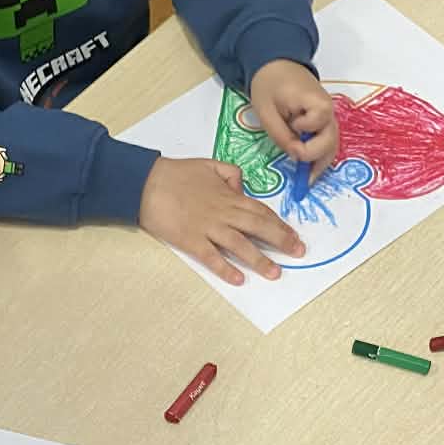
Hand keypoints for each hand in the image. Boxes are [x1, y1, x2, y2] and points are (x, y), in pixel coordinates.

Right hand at [140, 156, 304, 285]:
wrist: (145, 183)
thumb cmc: (176, 173)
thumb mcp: (208, 165)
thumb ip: (230, 174)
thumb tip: (242, 187)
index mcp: (229, 196)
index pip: (261, 211)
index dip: (279, 224)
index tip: (294, 235)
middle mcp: (223, 213)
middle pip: (258, 227)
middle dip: (281, 240)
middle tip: (298, 252)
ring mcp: (208, 228)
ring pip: (240, 245)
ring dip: (259, 259)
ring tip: (275, 272)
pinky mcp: (191, 241)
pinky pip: (211, 257)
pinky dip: (225, 268)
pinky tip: (239, 279)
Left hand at [248, 60, 339, 179]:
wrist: (276, 65)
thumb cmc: (270, 84)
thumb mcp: (267, 111)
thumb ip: (281, 135)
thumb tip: (295, 155)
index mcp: (316, 101)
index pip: (318, 124)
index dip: (304, 132)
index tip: (290, 129)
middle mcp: (328, 110)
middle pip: (330, 140)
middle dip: (314, 156)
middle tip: (299, 169)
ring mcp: (328, 117)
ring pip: (332, 145)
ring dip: (320, 163)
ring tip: (307, 182)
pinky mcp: (323, 122)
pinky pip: (326, 142)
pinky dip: (319, 157)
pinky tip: (310, 172)